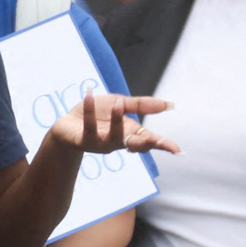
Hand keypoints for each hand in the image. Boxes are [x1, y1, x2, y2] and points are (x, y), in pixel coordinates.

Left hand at [48, 94, 179, 155]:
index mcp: (130, 133)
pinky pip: (89, 128)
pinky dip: (89, 111)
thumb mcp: (120, 103)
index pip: (150, 140)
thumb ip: (141, 105)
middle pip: (136, 145)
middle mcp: (118, 141)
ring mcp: (101, 143)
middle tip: (156, 140)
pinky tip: (88, 96)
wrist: (68, 124)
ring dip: (117, 121)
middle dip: (147, 143)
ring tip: (119, 103)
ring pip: (113, 137)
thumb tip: (168, 104)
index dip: (163, 145)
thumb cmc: (97, 115)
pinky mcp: (83, 141)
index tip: (177, 151)